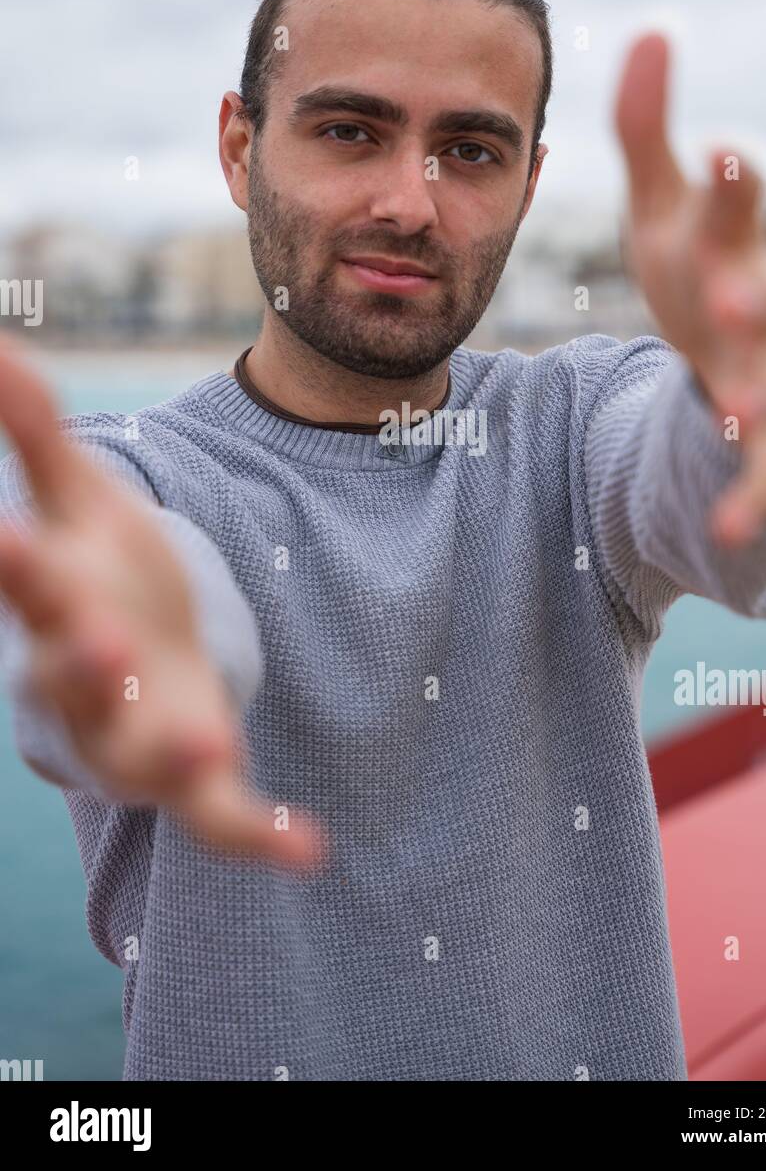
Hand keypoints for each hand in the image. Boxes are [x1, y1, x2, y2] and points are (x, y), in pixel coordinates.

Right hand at [0, 336, 325, 869]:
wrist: (132, 659)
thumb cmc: (100, 575)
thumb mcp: (81, 502)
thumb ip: (39, 433)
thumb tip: (1, 343)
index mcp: (58, 605)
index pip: (28, 584)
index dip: (15, 565)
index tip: (6, 535)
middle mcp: (88, 680)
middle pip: (72, 679)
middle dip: (81, 663)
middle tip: (96, 641)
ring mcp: (138, 735)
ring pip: (138, 759)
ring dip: (165, 755)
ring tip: (198, 749)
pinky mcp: (195, 775)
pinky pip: (219, 819)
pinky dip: (256, 835)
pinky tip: (308, 849)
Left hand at [614, 33, 765, 547]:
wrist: (730, 341)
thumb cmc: (696, 261)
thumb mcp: (664, 204)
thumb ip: (648, 130)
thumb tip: (650, 29)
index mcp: (727, 241)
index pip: (732, 209)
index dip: (736, 187)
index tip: (730, 152)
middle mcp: (760, 302)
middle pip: (762, 297)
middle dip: (748, 296)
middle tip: (729, 296)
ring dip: (760, 397)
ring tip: (737, 412)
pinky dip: (750, 497)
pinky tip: (725, 529)